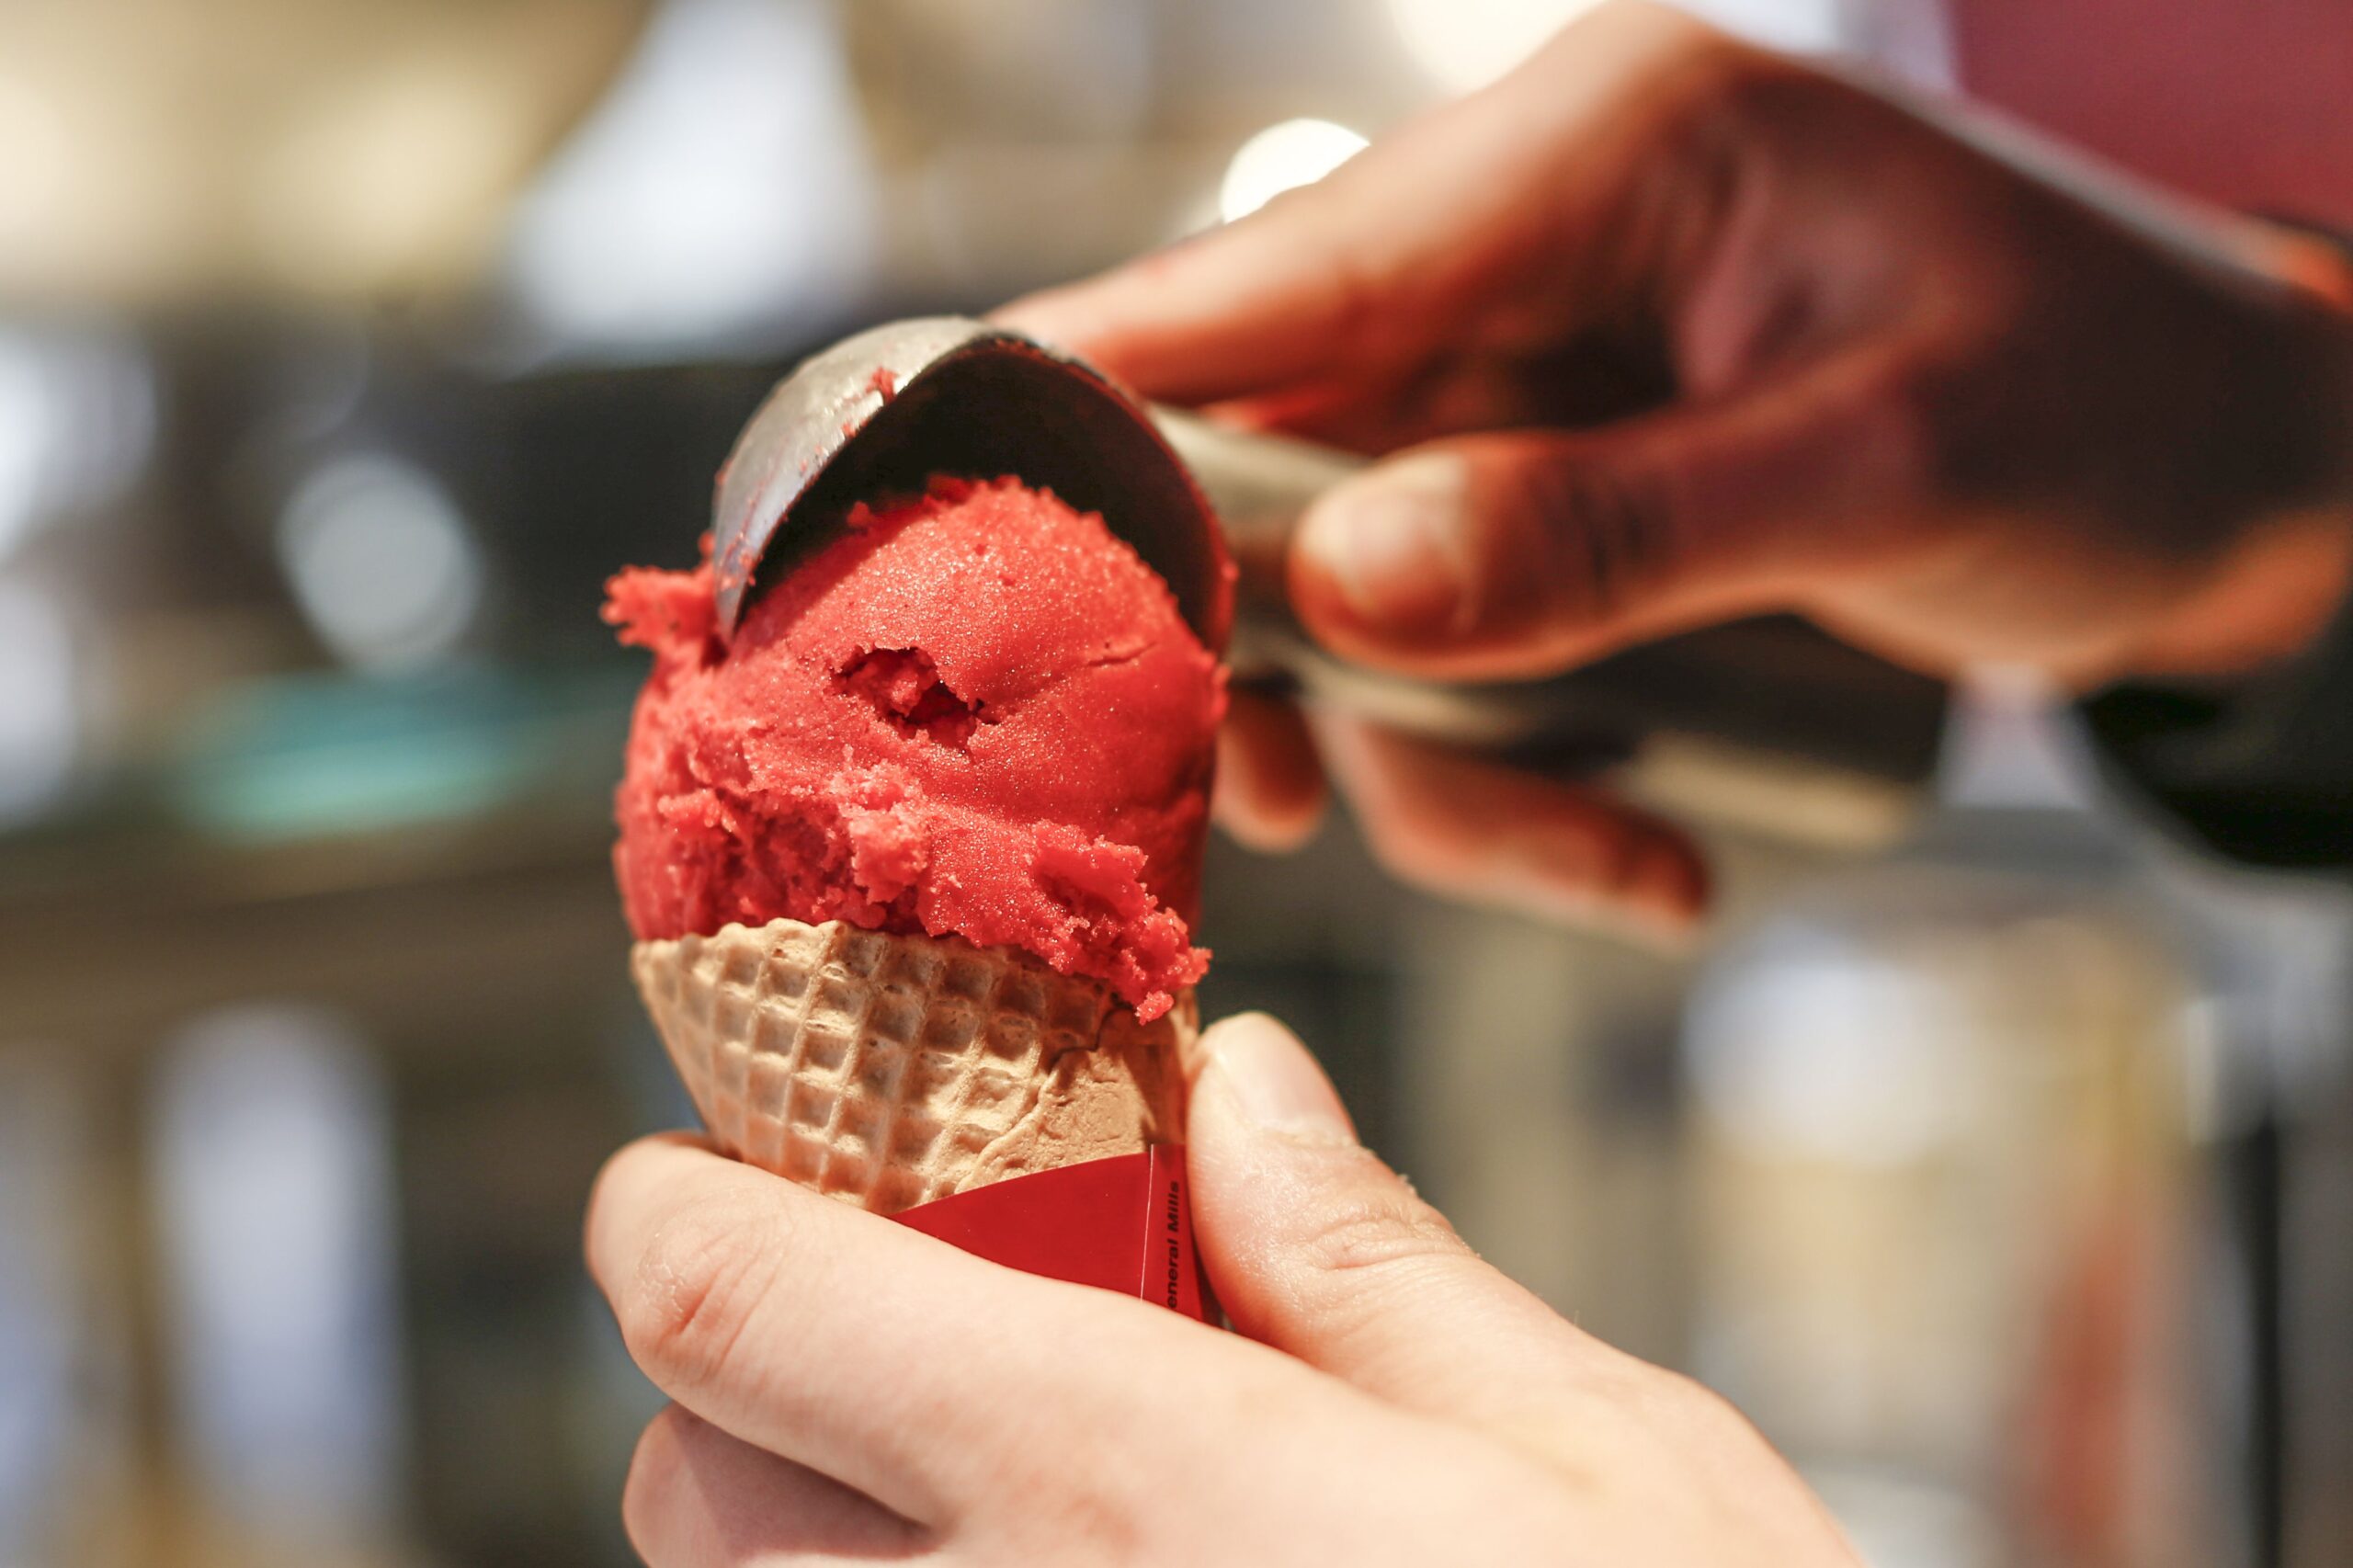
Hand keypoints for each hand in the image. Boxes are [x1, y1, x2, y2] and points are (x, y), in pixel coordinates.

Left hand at [587, 1013, 1858, 1565]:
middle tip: (934, 1316)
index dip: (672, 1204)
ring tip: (1029, 1497)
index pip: (731, 1307)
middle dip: (760, 1365)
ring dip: (817, 1533)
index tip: (708, 1155)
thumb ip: (1372, 1266)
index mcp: (1126, 1494)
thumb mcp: (1608, 1467)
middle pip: (686, 1475)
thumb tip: (1241, 1092)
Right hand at [1001, 0, 2352, 931]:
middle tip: (1296, 797)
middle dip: (1278, 661)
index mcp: (1580, 158)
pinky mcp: (1548, 519)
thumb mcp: (1888, 468)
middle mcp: (1509, 266)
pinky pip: (1448, 671)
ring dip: (1436, 767)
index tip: (951, 572)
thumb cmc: (2113, 407)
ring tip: (1607, 858)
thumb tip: (1344, 599)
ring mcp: (1520, 402)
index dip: (1082, 423)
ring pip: (1347, 612)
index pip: (1254, 279)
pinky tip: (1645, 857)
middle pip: (1261, 470)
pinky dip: (1512, 787)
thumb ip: (1605, 529)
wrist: (2239, 473)